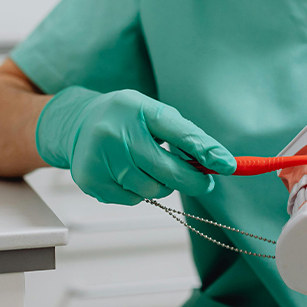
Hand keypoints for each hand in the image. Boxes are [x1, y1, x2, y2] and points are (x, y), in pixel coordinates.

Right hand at [34, 87, 235, 204]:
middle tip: (205, 182)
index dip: (206, 150)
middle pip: (168, 170)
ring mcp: (100, 158)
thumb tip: (218, 162)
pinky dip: (139, 192)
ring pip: (152, 189)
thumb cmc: (127, 119)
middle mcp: (115, 132)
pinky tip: (129, 175)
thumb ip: (184, 135)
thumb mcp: (153, 114)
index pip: (178, 131)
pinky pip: (132, 199)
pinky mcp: (91, 179)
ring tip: (152, 169)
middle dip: (194, 180)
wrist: (77, 123)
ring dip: (162, 185)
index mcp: (137, 108)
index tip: (229, 165)